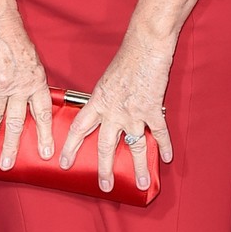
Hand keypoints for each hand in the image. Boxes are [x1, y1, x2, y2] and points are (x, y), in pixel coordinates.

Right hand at [0, 6, 53, 168]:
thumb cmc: (17, 40)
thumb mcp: (33, 61)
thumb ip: (33, 84)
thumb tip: (33, 105)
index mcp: (35, 80)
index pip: (42, 113)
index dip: (44, 135)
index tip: (46, 153)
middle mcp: (18, 85)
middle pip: (16, 121)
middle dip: (12, 146)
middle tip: (9, 164)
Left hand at [59, 29, 173, 193]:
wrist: (145, 45)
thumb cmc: (126, 57)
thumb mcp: (106, 79)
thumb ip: (104, 99)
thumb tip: (101, 113)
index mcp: (99, 101)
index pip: (79, 129)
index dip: (70, 148)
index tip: (63, 164)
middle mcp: (114, 110)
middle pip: (106, 146)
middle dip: (104, 169)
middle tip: (104, 186)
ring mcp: (134, 111)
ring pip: (135, 146)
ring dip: (138, 167)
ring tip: (141, 184)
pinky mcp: (152, 109)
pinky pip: (159, 133)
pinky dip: (165, 146)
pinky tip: (167, 158)